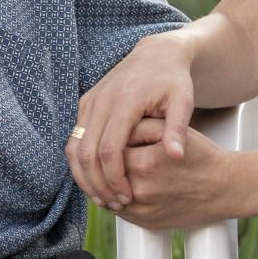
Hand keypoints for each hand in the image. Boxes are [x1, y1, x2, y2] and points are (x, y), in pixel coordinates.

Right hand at [70, 32, 196, 209]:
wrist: (156, 54)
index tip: (127, 197)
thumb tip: (175, 156)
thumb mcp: (183, 101)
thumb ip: (178, 129)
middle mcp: (101, 101)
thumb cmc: (173, 80)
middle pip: (86, 153)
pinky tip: (98, 179)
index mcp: (125, 101)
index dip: (114, 178)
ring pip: (74, 149)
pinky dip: (81, 163)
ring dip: (84, 177)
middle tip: (114, 204)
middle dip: (97, 184)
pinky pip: (74, 140)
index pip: (109, 150)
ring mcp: (89, 102)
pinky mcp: (85, 104)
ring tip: (103, 197)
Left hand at [116, 117, 239, 229]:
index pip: (109, 150)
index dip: (114, 141)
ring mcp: (142, 211)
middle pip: (106, 174)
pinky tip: (129, 186)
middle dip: (109, 163)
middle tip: (117, 152)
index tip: (120, 137)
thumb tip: (115, 127)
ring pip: (108, 194)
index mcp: (144, 164)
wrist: (224, 188)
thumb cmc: (201, 156)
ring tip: (121, 169)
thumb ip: (141, 126)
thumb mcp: (174, 132)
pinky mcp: (145, 223)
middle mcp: (140, 190)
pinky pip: (119, 210)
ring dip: (109, 182)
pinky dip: (118, 198)